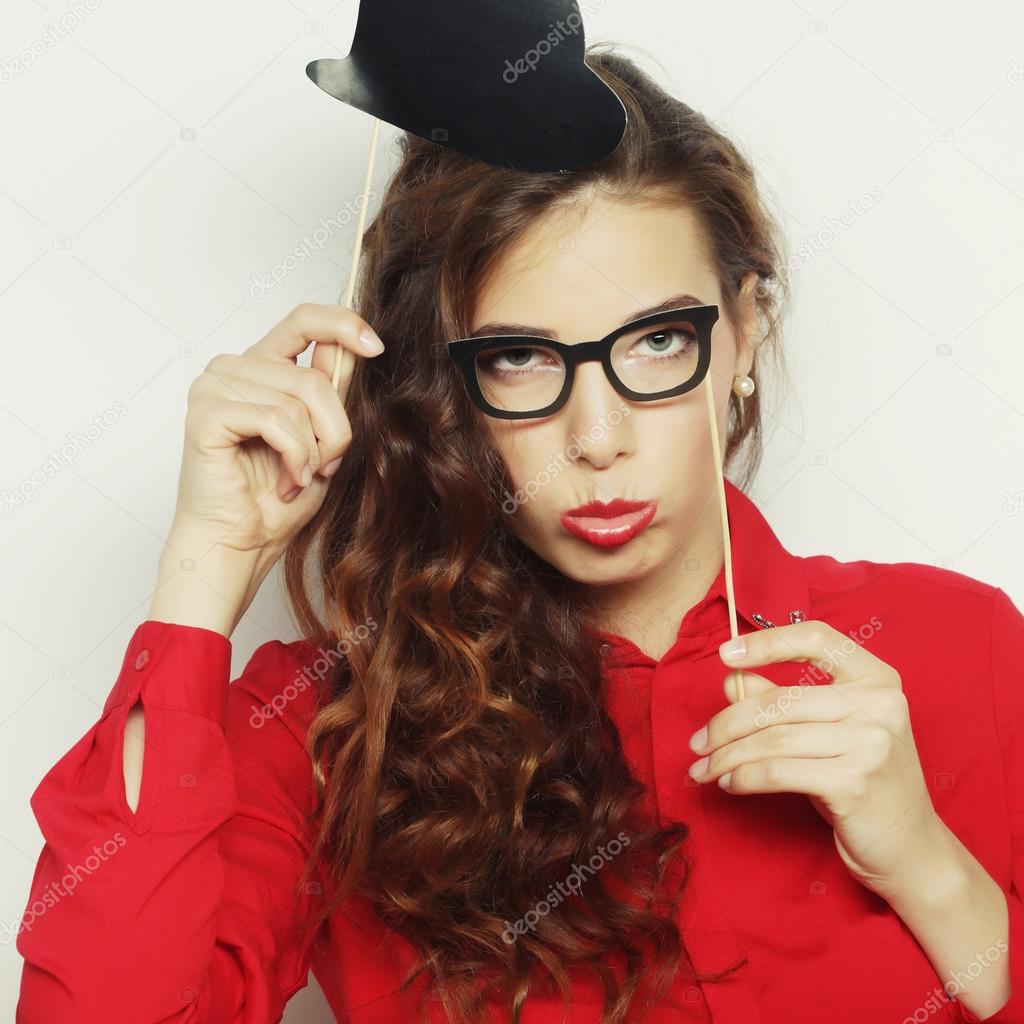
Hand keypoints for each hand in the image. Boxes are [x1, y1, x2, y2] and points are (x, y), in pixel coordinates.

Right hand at [172, 302, 383, 557]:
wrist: (242, 545)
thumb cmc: (276, 500)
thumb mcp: (322, 437)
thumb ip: (331, 390)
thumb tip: (352, 345)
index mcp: (260, 367)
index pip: (303, 320)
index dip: (344, 324)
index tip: (376, 347)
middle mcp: (232, 369)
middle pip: (313, 377)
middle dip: (334, 430)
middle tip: (325, 465)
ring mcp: (213, 387)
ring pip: (299, 398)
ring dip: (313, 449)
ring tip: (299, 477)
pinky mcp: (206, 413)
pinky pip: (275, 419)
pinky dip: (294, 456)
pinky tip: (288, 480)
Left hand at [686, 620, 944, 899]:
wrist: (911, 848)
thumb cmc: (862, 782)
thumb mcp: (826, 732)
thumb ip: (782, 700)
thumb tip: (732, 679)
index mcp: (876, 678)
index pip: (816, 638)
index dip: (766, 641)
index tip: (724, 654)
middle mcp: (879, 703)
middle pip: (778, 701)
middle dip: (726, 725)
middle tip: (697, 743)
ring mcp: (870, 743)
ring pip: (772, 739)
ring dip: (727, 756)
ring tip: (705, 769)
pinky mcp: (854, 782)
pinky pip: (778, 771)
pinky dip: (745, 778)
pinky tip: (731, 784)